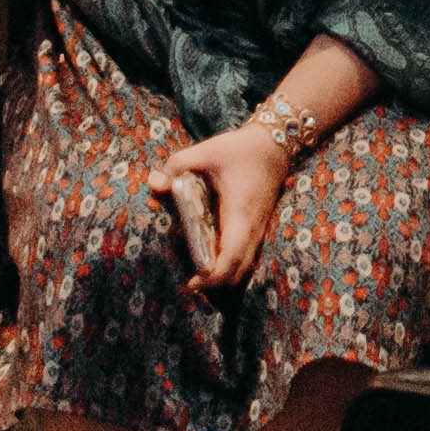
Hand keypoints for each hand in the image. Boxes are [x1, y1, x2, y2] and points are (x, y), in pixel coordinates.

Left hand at [156, 129, 286, 288]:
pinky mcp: (259, 229)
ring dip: (225, 277)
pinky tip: (213, 260)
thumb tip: (154, 185)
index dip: (213, 277)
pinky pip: (248, 258)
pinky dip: (232, 266)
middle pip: (239, 272)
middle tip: (191, 283)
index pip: (231, 257)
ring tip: (200, 276)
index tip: (191, 283)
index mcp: (239, 213)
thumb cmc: (240, 150)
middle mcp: (252, 228)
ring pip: (246, 267)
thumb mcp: (206, 151)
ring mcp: (259, 230)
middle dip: (216, 285)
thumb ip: (177, 166)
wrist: (275, 145)